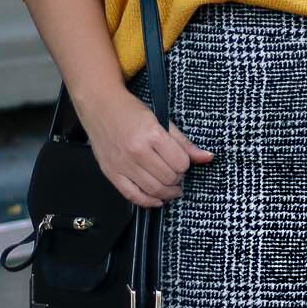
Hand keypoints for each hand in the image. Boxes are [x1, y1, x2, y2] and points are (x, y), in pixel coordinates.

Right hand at [79, 89, 214, 208]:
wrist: (99, 105)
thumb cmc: (130, 111)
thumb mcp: (161, 121)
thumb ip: (184, 143)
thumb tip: (206, 158)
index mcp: (152, 135)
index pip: (180, 163)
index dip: (185, 164)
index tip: (181, 161)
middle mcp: (137, 151)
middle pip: (169, 178)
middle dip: (177, 178)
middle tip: (176, 172)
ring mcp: (123, 164)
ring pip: (154, 190)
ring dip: (167, 192)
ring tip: (170, 186)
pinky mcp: (111, 173)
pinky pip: (133, 196)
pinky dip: (148, 201)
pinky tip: (157, 198)